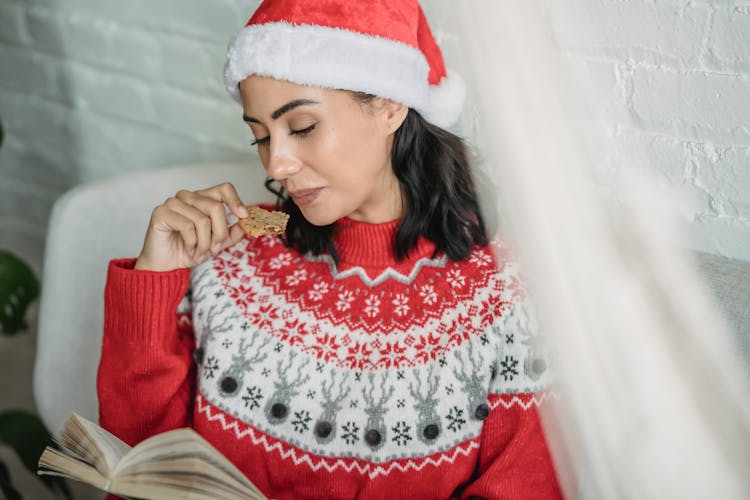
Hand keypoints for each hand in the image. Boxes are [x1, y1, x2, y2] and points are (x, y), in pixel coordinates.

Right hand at [134, 183, 249, 271]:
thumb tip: (246, 224)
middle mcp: (187, 196)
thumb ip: (232, 233)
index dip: (236, 201)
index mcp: (202, 198)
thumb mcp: (217, 244)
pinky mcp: (161, 212)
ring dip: (205, 243)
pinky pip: (187, 227)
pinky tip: (188, 250)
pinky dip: (192, 244)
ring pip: (203, 220)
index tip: (244, 216)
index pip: (224, 189)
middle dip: (220, 233)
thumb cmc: (189, 250)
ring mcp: (173, 202)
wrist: (166, 265)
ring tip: (199, 252)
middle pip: (216, 207)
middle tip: (215, 250)